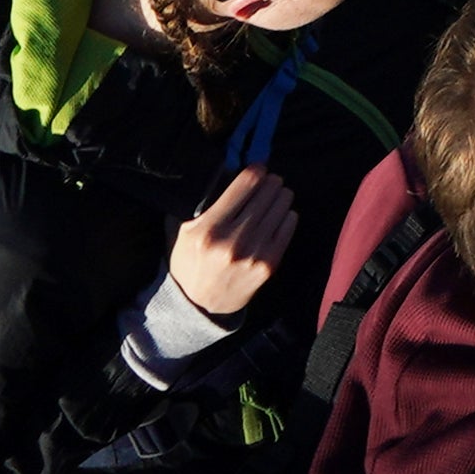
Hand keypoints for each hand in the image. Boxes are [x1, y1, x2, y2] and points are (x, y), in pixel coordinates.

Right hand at [165, 169, 299, 323]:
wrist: (198, 305)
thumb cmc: (190, 260)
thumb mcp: (185, 229)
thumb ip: (204, 201)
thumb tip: (230, 168)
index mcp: (208, 228)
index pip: (246, 183)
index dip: (256, 170)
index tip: (257, 169)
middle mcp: (233, 240)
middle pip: (268, 191)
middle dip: (270, 181)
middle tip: (268, 181)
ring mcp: (254, 253)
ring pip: (282, 205)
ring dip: (280, 196)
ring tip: (275, 196)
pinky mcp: (270, 265)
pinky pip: (289, 225)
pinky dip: (286, 215)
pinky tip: (279, 216)